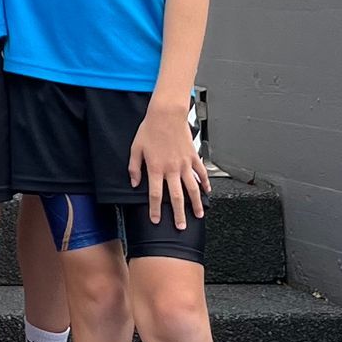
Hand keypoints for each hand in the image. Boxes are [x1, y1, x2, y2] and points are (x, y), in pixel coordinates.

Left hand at [128, 102, 209, 228]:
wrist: (166, 115)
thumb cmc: (149, 130)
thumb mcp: (135, 149)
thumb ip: (134, 168)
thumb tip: (134, 183)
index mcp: (156, 168)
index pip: (155, 194)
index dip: (155, 209)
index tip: (156, 220)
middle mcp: (172, 169)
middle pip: (176, 197)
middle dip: (179, 214)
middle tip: (181, 226)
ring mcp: (185, 164)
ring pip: (192, 188)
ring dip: (196, 203)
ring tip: (198, 215)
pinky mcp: (193, 157)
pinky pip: (201, 173)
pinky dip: (205, 183)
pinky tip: (207, 192)